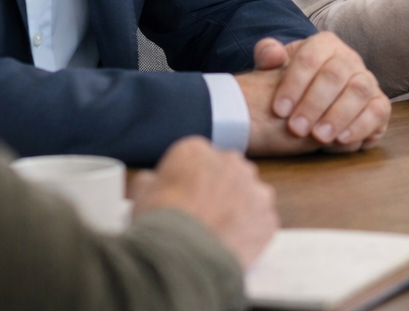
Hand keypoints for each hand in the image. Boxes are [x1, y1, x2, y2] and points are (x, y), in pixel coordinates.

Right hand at [129, 136, 278, 267]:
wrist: (183, 257)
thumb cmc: (160, 225)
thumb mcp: (140, 196)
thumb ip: (150, 180)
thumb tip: (150, 181)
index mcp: (196, 150)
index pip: (195, 158)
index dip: (187, 179)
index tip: (181, 196)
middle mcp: (231, 162)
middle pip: (226, 171)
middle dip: (216, 190)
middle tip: (199, 215)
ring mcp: (255, 188)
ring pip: (248, 194)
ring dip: (237, 208)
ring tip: (215, 232)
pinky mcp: (268, 217)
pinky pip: (260, 221)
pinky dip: (249, 232)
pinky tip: (229, 245)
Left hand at [237, 33, 390, 155]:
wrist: (313, 100)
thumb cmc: (293, 85)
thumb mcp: (276, 69)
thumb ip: (267, 56)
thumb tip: (271, 55)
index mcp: (324, 44)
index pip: (310, 57)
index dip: (294, 83)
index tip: (279, 110)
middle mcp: (350, 59)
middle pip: (336, 74)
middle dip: (315, 103)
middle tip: (296, 128)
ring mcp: (367, 81)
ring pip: (360, 90)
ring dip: (338, 115)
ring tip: (319, 137)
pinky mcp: (380, 104)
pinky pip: (379, 111)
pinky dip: (361, 126)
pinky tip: (341, 140)